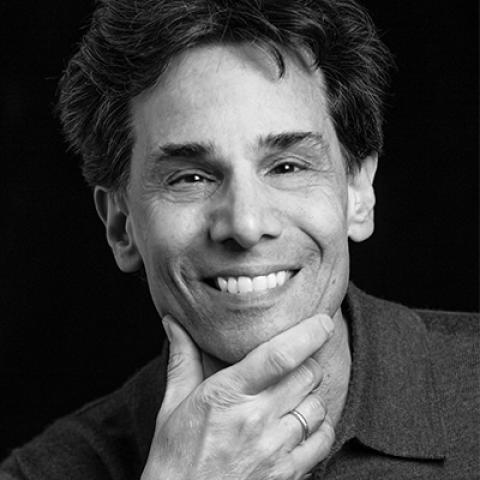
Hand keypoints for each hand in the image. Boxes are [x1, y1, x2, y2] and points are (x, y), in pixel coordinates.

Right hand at [140, 313, 335, 479]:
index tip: (322, 321)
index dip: (306, 334)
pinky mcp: (287, 475)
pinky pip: (322, 441)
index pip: (277, 356)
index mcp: (227, 395)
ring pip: (317, 406)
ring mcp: (274, 450)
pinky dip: (318, 428)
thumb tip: (174, 322)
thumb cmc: (175, 457)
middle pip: (306, 375)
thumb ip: (182, 359)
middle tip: (292, 366)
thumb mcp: (173, 404)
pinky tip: (300, 426)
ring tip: (291, 399)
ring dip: (309, 397)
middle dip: (305, 364)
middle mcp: (256, 420)